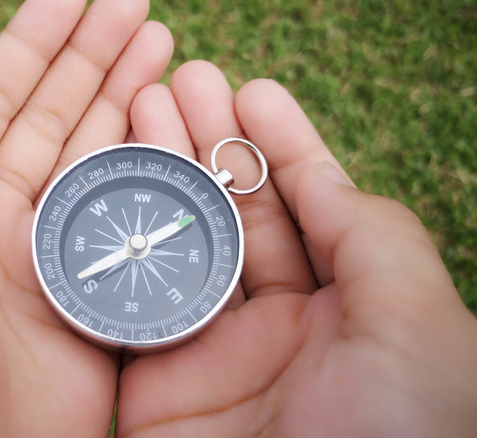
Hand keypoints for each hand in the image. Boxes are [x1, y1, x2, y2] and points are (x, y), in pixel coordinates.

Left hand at [0, 0, 172, 435]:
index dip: (38, 39)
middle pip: (55, 119)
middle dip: (97, 60)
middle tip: (142, 10)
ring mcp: (47, 265)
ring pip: (97, 166)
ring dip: (131, 106)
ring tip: (166, 50)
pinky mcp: (92, 311)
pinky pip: (128, 233)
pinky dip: (154, 186)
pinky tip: (176, 140)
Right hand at [114, 61, 476, 436]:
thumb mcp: (419, 328)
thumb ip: (373, 238)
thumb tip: (321, 176)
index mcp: (350, 314)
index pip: (310, 205)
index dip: (281, 142)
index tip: (251, 89)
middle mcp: (277, 331)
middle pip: (235, 213)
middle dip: (211, 142)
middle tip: (181, 81)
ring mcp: (209, 356)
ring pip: (179, 245)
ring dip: (161, 175)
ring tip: (142, 106)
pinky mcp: (149, 387)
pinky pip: (129, 303)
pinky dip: (114, 245)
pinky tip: (106, 189)